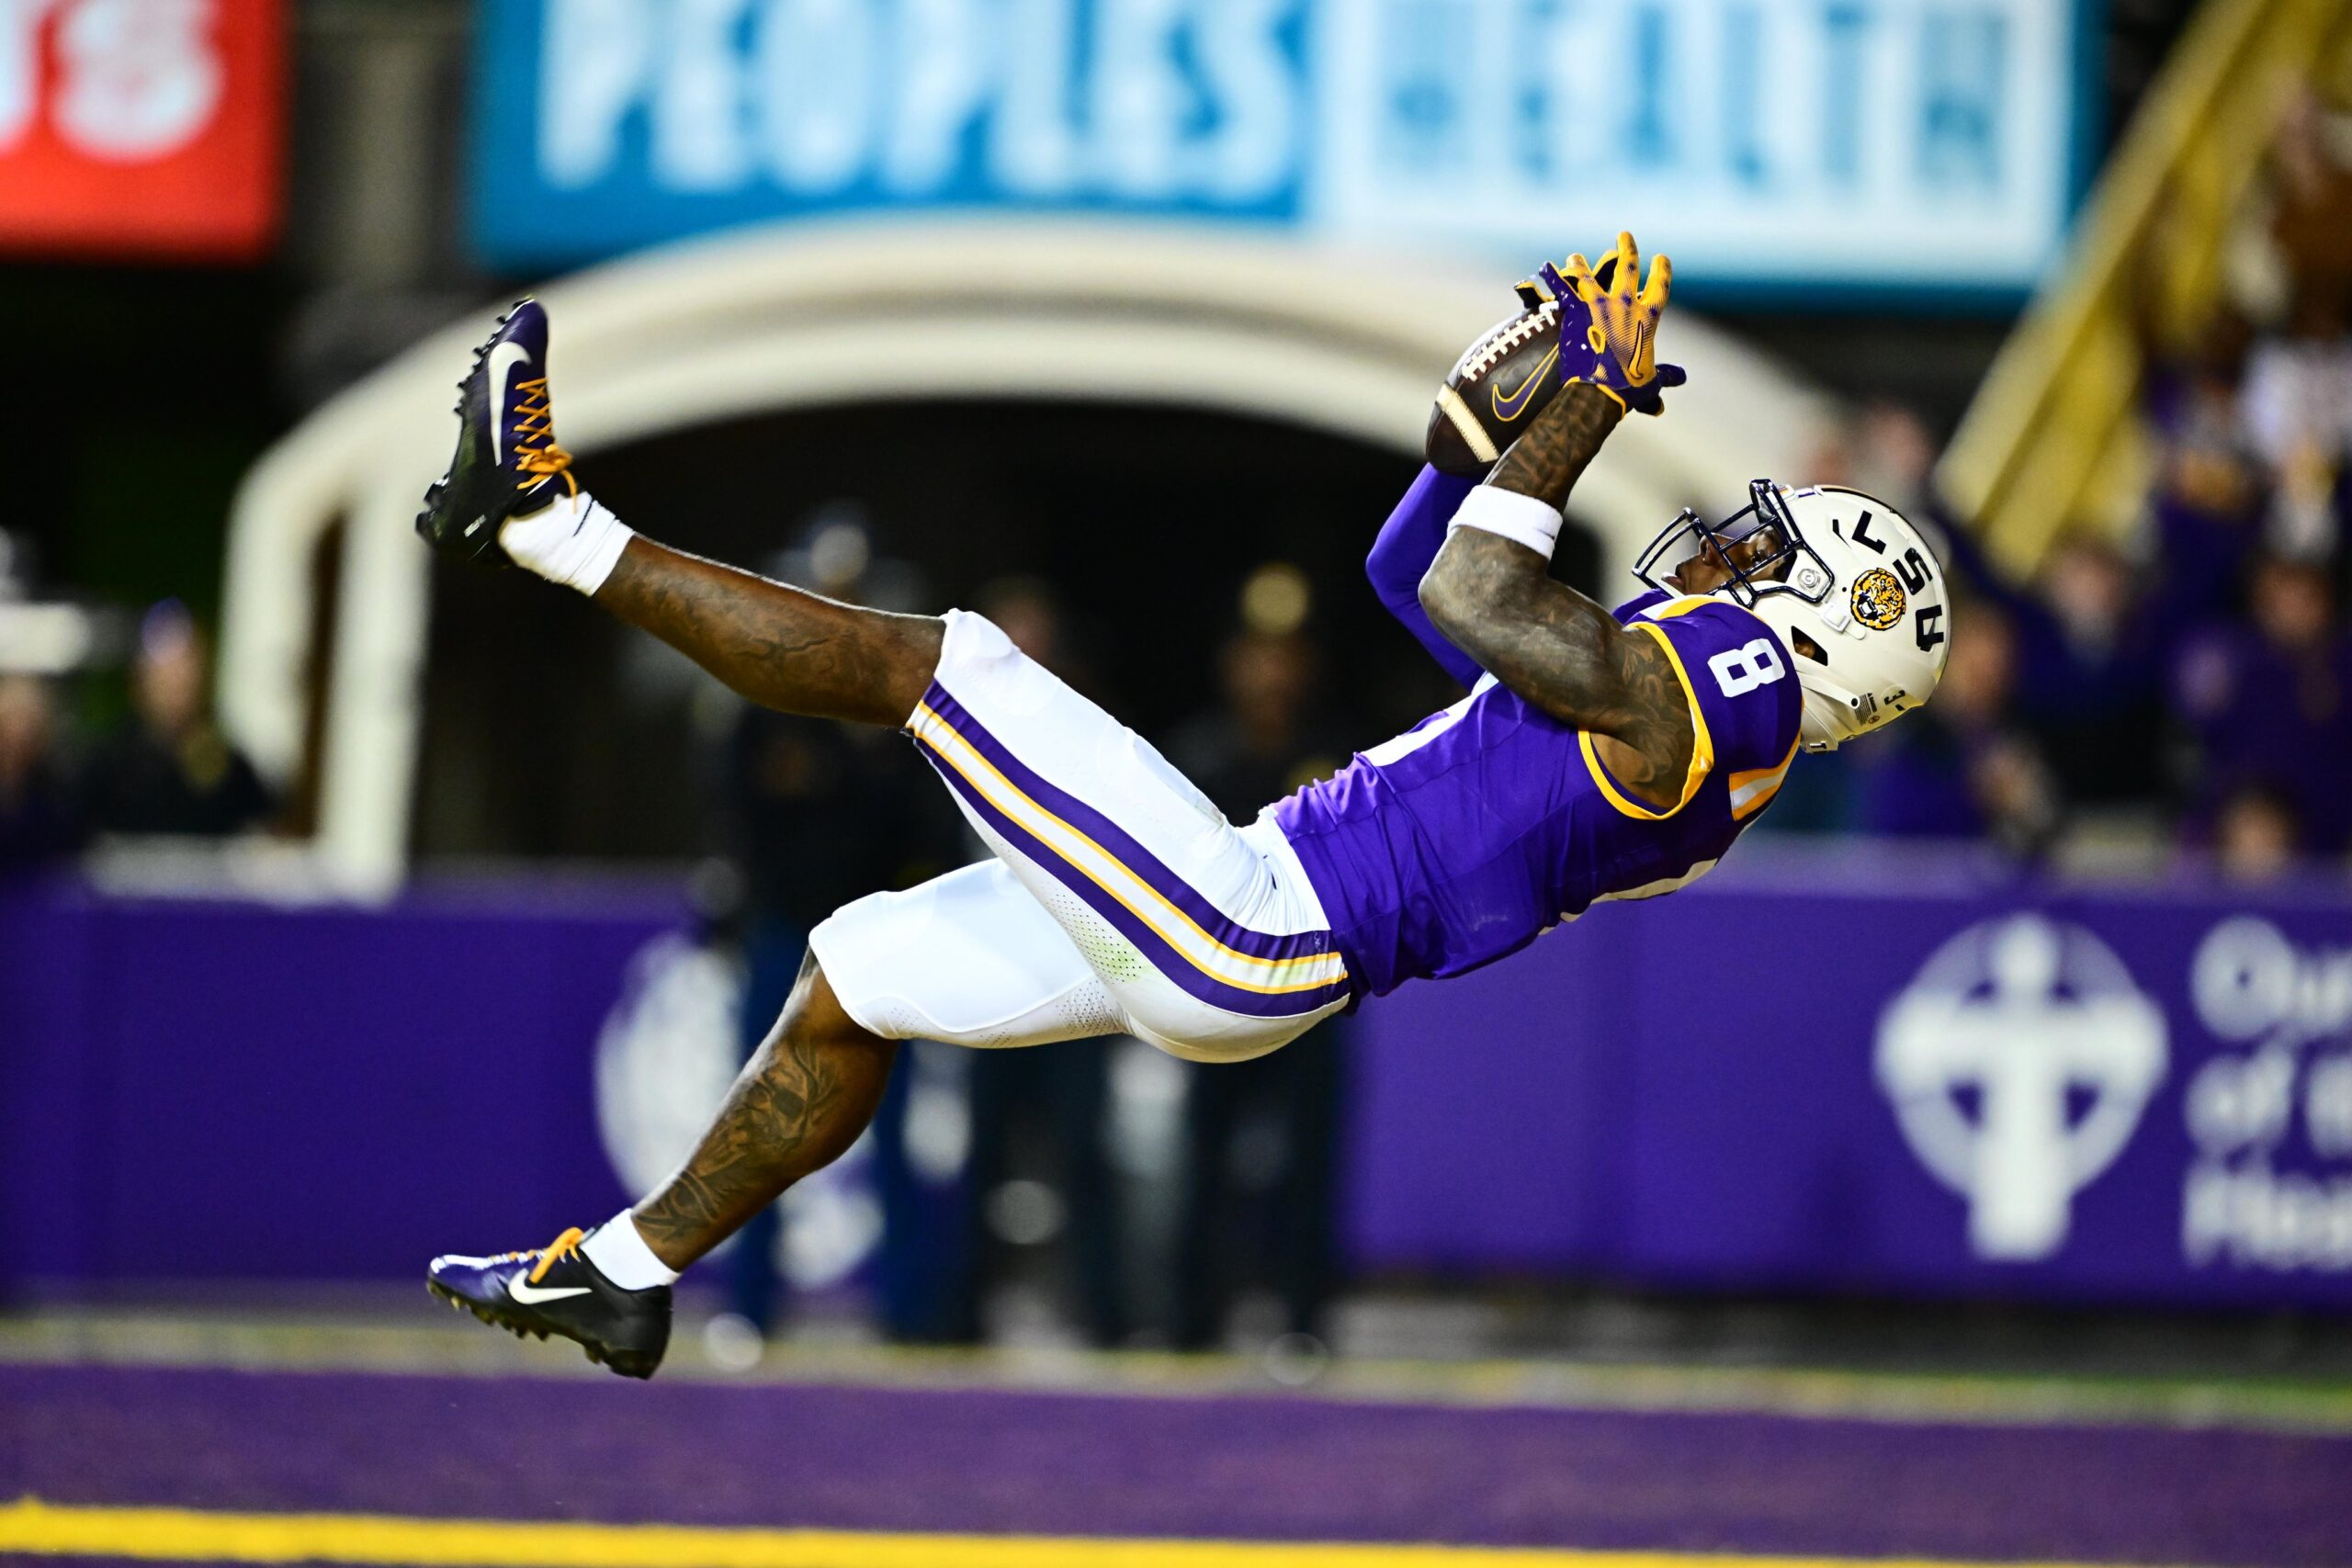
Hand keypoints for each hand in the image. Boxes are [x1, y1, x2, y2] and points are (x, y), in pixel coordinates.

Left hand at [1533, 232, 1683, 415]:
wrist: (1599, 391)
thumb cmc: (1627, 389)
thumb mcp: (1651, 380)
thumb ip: (1665, 374)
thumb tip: (1680, 378)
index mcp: (1647, 317)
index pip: (1659, 286)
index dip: (1662, 270)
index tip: (1661, 258)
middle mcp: (1625, 305)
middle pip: (1627, 268)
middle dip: (1626, 249)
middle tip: (1624, 235)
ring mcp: (1599, 306)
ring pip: (1590, 276)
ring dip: (1582, 265)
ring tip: (1575, 257)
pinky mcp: (1576, 312)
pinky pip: (1562, 290)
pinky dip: (1553, 277)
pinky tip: (1544, 267)